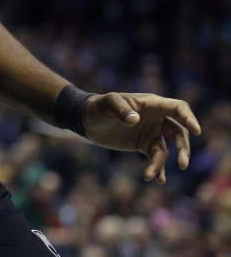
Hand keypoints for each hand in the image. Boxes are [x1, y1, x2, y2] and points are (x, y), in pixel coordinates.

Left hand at [83, 92, 201, 183]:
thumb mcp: (107, 104)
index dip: (189, 118)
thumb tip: (135, 120)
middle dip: (183, 148)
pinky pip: (155, 158)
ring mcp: (151, 132)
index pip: (178, 108)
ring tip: (151, 176)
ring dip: (161, 164)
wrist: (87, 119)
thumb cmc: (98, 106)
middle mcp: (156, 118)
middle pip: (179, 133)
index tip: (196, 131)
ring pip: (166, 150)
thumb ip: (120, 110)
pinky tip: (155, 179)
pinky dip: (156, 168)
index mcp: (152, 104)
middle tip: (183, 164)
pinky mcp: (143, 145)